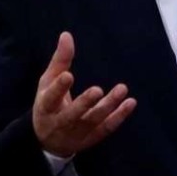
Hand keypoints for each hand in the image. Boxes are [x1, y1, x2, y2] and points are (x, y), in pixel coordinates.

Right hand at [32, 32, 136, 156]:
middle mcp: (60, 122)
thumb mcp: (48, 82)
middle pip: (72, 115)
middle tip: (97, 90)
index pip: (50, 98)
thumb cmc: (49, 104)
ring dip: (108, 106)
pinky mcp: (91, 138)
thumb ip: (60, 61)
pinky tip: (130, 102)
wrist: (47, 141)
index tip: (68, 75)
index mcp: (46, 107)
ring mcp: (76, 133)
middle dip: (84, 103)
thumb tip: (66, 35)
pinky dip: (119, 116)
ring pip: (93, 121)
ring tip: (122, 89)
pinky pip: (106, 128)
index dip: (58, 88)